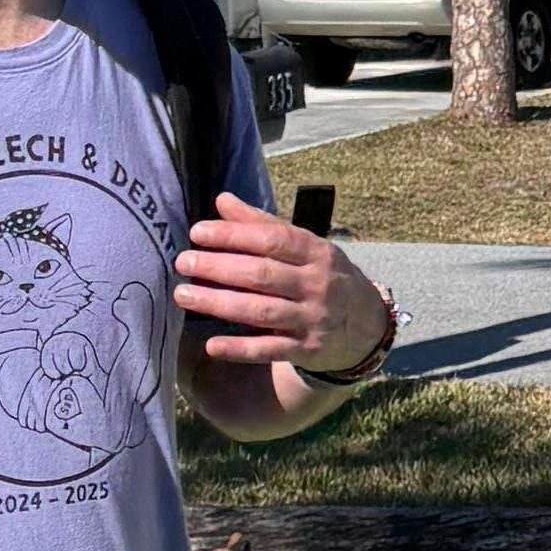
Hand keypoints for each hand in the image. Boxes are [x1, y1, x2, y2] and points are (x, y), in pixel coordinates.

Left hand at [172, 196, 388, 386]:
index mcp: (316, 252)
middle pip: (262, 274)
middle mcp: (316, 284)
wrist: (367, 325)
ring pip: (260, 311)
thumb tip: (222, 200)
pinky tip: (210, 345)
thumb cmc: (325, 276)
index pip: (272, 240)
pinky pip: (268, 350)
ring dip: (219, 303)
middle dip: (219, 267)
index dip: (233, 235)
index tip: (198, 233)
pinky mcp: (306, 350)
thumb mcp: (306, 246)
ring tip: (183, 296)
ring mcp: (312, 319)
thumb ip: (263, 225)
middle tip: (183, 262)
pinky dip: (239, 349)